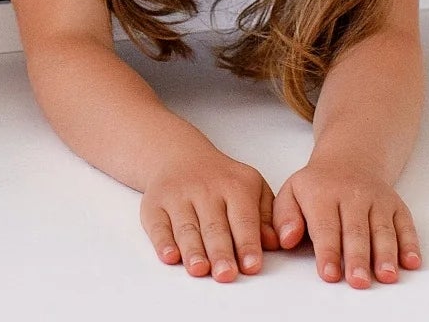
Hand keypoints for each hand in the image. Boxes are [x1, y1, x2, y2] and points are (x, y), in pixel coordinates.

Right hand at [140, 142, 279, 281]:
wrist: (180, 156)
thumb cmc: (223, 181)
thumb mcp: (252, 187)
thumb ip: (266, 216)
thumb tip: (274, 242)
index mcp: (235, 186)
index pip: (243, 218)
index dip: (247, 243)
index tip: (251, 265)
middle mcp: (205, 189)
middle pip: (214, 226)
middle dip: (220, 252)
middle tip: (226, 274)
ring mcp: (178, 195)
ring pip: (186, 227)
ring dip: (193, 250)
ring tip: (200, 269)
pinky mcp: (154, 204)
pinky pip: (158, 225)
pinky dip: (162, 242)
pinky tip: (170, 256)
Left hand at [273, 157, 420, 286]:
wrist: (348, 159)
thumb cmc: (317, 186)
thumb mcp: (292, 192)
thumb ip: (285, 217)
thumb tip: (286, 239)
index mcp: (323, 193)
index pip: (325, 226)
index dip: (328, 251)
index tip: (329, 274)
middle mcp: (353, 194)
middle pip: (356, 230)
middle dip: (358, 257)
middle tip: (358, 281)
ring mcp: (377, 199)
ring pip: (382, 228)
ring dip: (386, 254)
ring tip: (386, 276)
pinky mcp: (396, 204)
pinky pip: (405, 224)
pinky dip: (410, 243)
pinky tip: (410, 262)